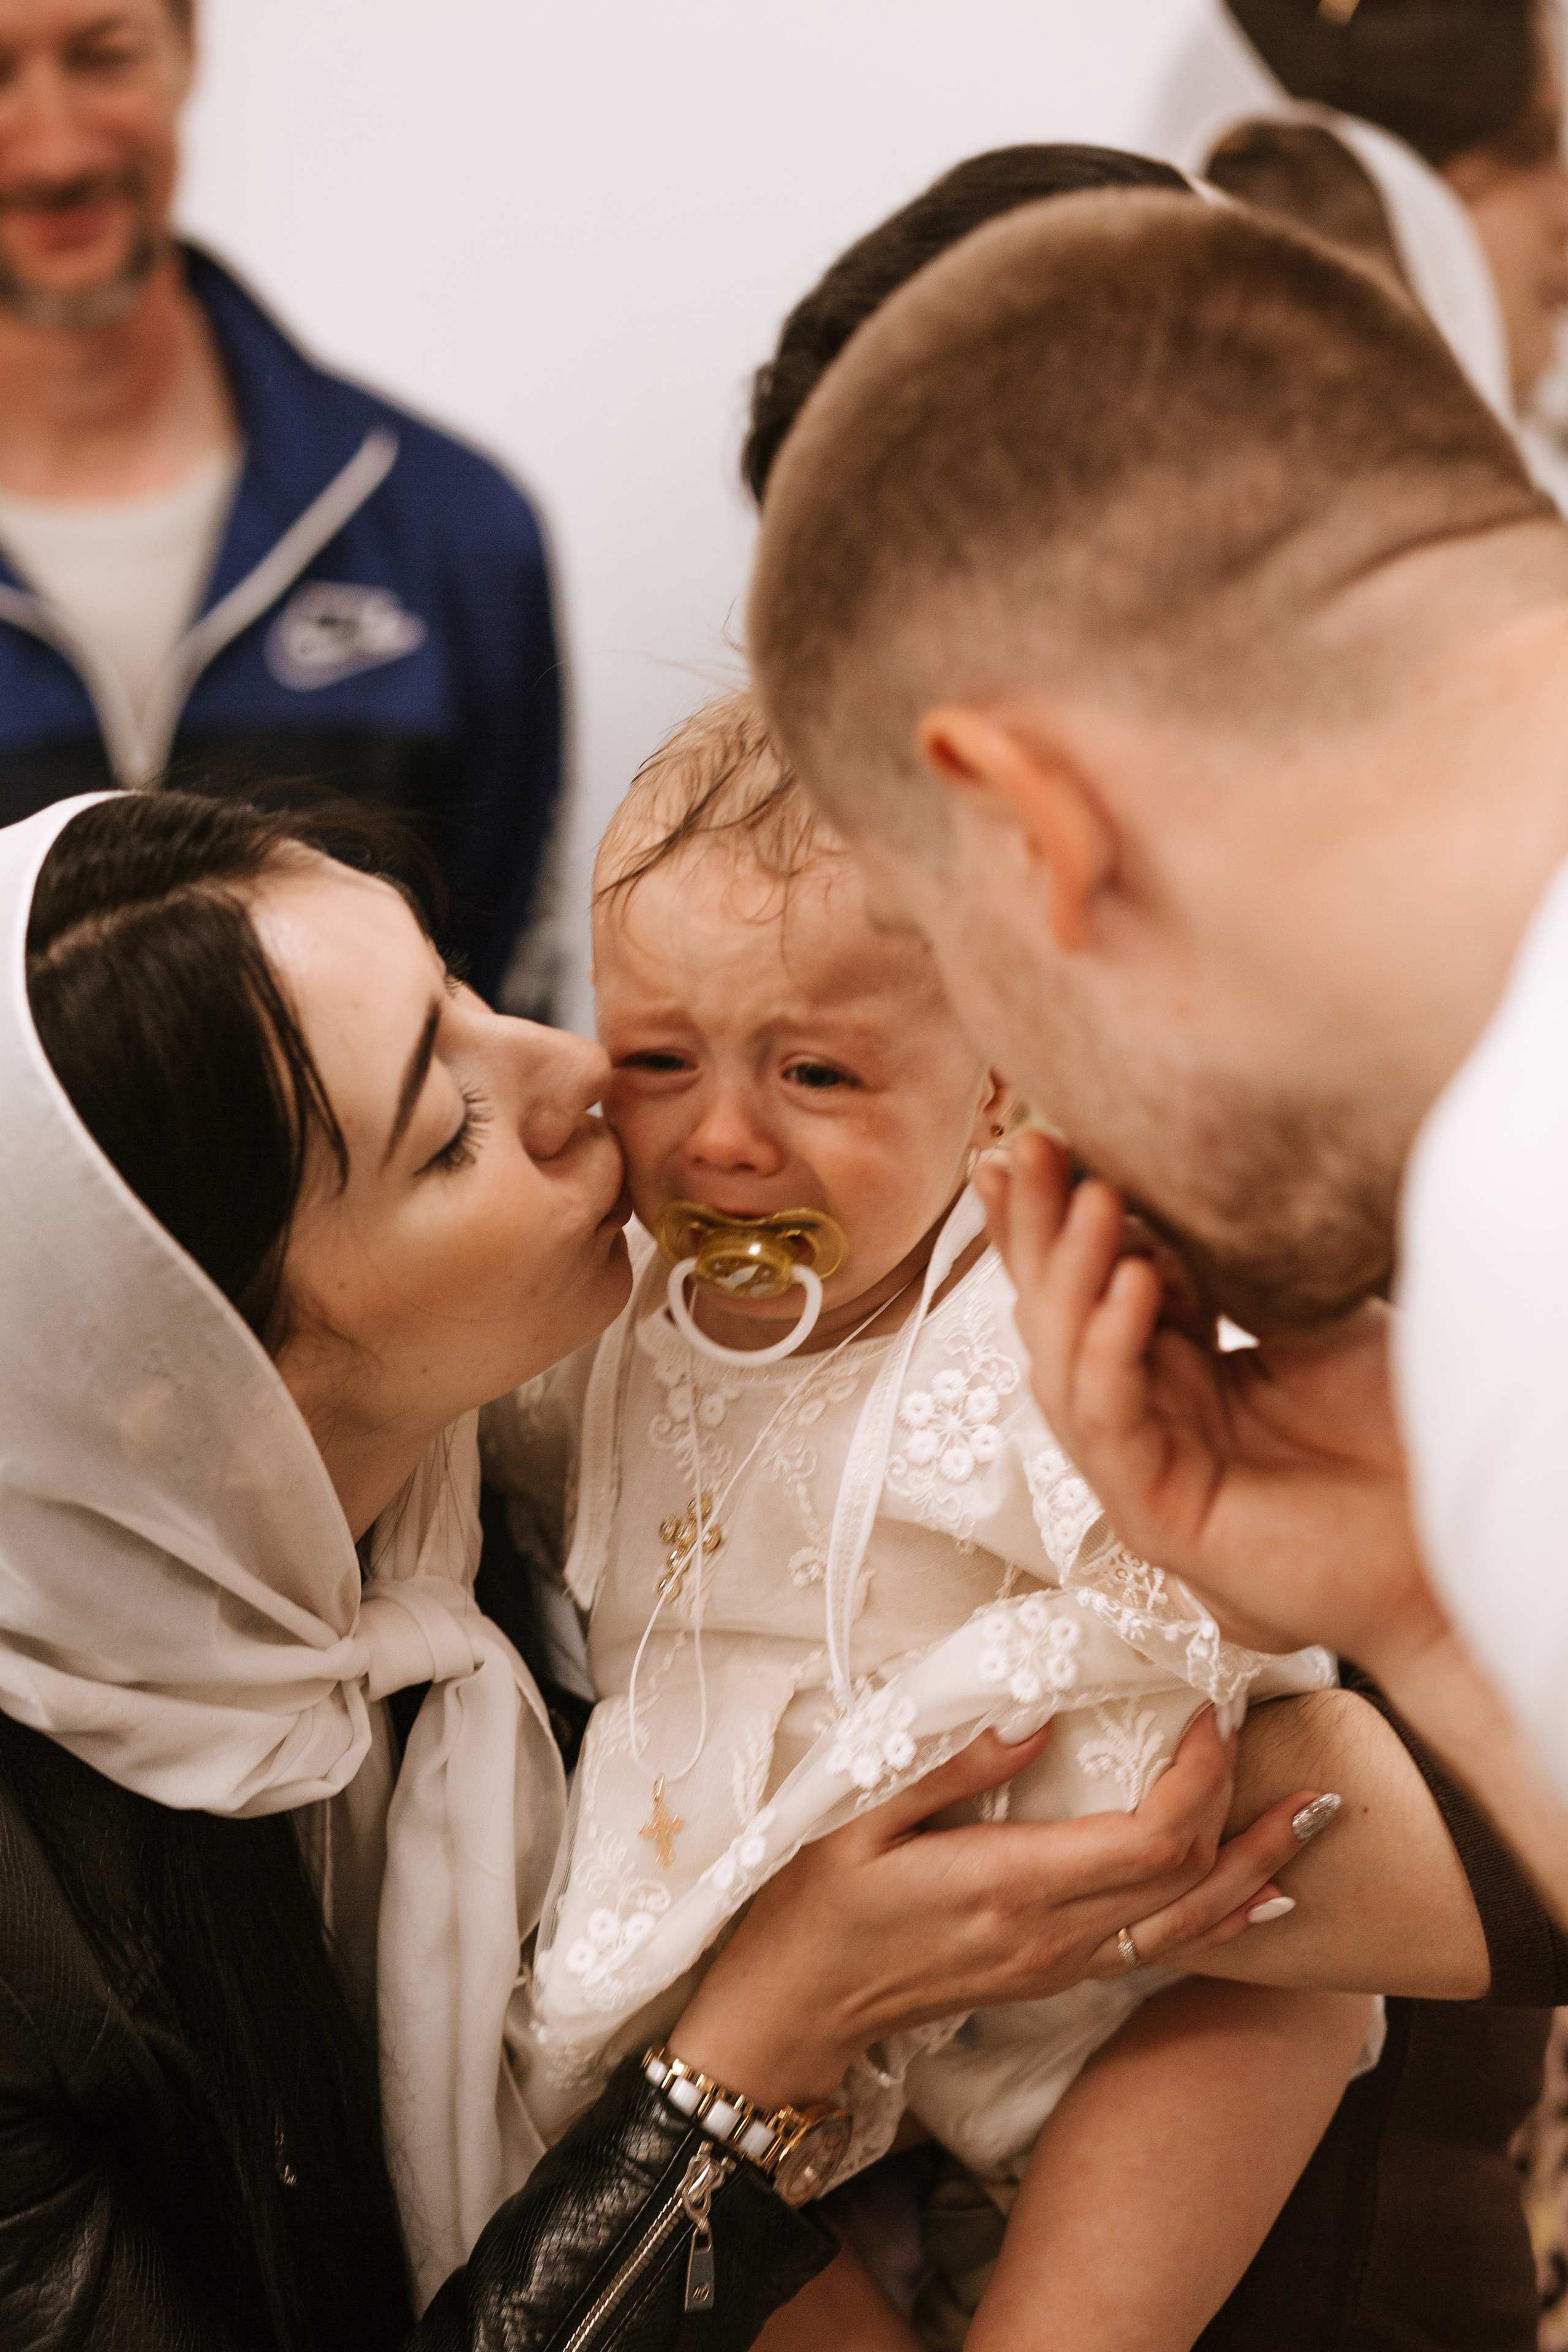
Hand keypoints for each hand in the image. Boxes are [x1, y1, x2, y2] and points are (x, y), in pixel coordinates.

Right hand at [670, 1708, 1333, 2110]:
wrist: (794, 2010)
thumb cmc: (816, 1906)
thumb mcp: (859, 1816)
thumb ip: (953, 1766)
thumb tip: (1038, 1717)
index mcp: (1011, 1885)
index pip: (1149, 1841)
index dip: (1199, 1780)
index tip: (1210, 1717)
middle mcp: (1052, 1935)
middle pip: (1188, 1882)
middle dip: (1248, 1817)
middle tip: (1282, 1753)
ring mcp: (1058, 1964)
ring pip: (1189, 1926)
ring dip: (1257, 1873)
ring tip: (1312, 1824)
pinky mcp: (1053, 1975)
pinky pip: (1160, 1951)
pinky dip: (1219, 1920)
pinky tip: (1258, 1899)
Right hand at [977, 1132, 1447, 1670]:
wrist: (1445, 1541)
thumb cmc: (1390, 1437)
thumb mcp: (1307, 1316)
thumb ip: (1233, 1261)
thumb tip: (1179, 1172)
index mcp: (1165, 1371)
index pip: (1080, 1287)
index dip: (1046, 1220)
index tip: (1030, 1143)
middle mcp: (1137, 1419)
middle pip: (1050, 1317)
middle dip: (1034, 1231)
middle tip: (1027, 1150)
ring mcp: (1136, 1471)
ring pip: (1063, 1366)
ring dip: (1072, 1276)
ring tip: (1098, 1199)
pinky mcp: (1154, 1516)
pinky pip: (1108, 1423)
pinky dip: (1114, 1348)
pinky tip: (1138, 1283)